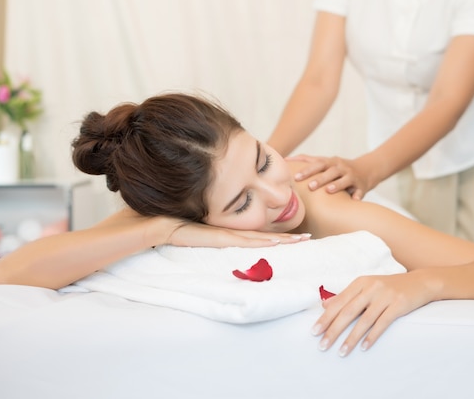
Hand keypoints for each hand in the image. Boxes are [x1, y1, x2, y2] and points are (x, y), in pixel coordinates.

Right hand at [166, 220, 310, 247]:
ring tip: (301, 240)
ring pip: (261, 238)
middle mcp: (233, 231)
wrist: (164, 224)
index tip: (297, 238)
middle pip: (267, 236)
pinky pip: (244, 241)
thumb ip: (216, 243)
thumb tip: (225, 250)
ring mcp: (227, 233)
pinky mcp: (219, 237)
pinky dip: (261, 242)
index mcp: (232, 233)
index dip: (280, 237)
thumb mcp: (204, 239)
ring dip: (282, 240)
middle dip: (288, 238)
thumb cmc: (181, 230)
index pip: (261, 236)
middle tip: (309, 238)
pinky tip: (275, 242)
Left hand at [287, 154, 377, 199]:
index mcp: (330, 163)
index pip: (317, 165)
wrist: (366, 170)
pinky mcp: (361, 186)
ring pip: (345, 179)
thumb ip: (306, 160)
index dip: (307, 170)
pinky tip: (353, 200)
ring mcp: (352, 176)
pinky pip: (359, 191)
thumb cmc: (338, 168)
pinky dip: (357, 195)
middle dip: (320, 178)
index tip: (295, 177)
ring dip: (337, 184)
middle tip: (310, 186)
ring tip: (328, 190)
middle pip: (330, 171)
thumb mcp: (324, 162)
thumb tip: (285, 159)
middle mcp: (341, 168)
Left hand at [311, 272, 435, 356]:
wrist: (419, 283)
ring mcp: (385, 296)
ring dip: (351, 338)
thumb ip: (347, 296)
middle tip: (322, 345)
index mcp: (360, 283)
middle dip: (333, 330)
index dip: (325, 318)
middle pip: (348, 312)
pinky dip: (372, 336)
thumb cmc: (389, 287)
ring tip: (341, 352)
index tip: (314, 332)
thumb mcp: (367, 287)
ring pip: (364, 320)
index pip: (338, 303)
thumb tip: (324, 306)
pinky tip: (363, 347)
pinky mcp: (399, 305)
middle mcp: (371, 287)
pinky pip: (382, 323)